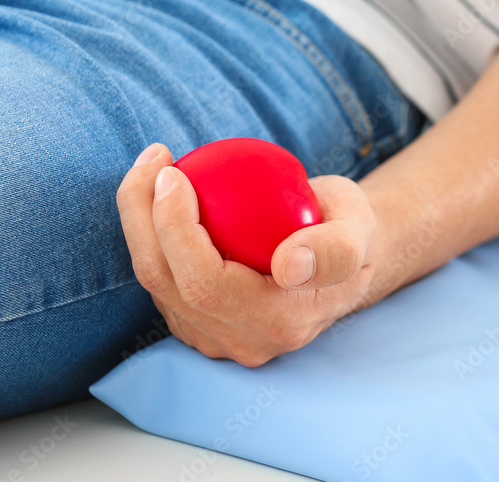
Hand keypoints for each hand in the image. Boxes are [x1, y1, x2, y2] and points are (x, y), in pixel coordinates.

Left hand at [116, 143, 377, 366]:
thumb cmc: (348, 230)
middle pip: (166, 281)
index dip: (175, 229)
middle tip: (154, 158)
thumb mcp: (358, 228)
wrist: (343, 258)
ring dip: (140, 220)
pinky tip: (159, 193)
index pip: (205, 282)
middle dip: (142, 215)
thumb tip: (288, 266)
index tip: (172, 173)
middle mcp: (241, 342)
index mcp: (279, 324)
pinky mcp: (200, 323)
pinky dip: (151, 234)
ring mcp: (217, 337)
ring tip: (153, 167)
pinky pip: (162, 278)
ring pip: (155, 281)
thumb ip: (335, 249)